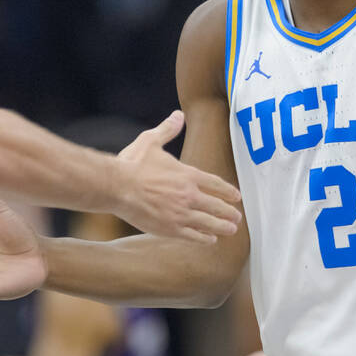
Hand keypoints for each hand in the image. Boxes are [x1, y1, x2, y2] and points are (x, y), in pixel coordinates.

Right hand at [113, 110, 241, 243]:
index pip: (215, 183)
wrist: (117, 186)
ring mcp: (180, 213)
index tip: (237, 196)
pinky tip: (210, 240)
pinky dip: (204, 239)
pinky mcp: (170, 228)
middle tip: (238, 218)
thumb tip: (178, 115)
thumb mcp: (151, 141)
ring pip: (209, 223)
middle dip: (229, 212)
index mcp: (187, 175)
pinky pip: (193, 236)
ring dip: (222, 227)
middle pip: (217, 206)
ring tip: (231, 230)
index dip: (228, 191)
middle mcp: (189, 195)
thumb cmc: (132, 164)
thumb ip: (167, 130)